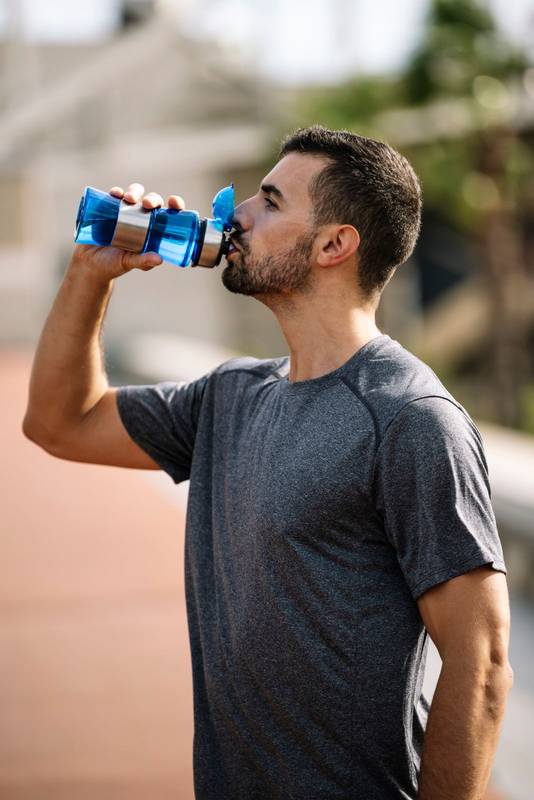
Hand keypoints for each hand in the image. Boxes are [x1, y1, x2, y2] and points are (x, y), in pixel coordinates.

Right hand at [71, 182, 185, 282]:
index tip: (173, 202)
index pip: (168, 213)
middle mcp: (141, 217)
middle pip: (152, 201)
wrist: (90, 263)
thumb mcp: (129, 262)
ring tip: (129, 199)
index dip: (174, 204)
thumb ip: (143, 261)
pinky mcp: (108, 208)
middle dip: (152, 199)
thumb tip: (159, 259)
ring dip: (135, 191)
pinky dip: (116, 192)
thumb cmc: (115, 264)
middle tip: (147, 204)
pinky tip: (116, 194)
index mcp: (153, 229)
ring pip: (135, 194)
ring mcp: (124, 211)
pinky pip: (114, 195)